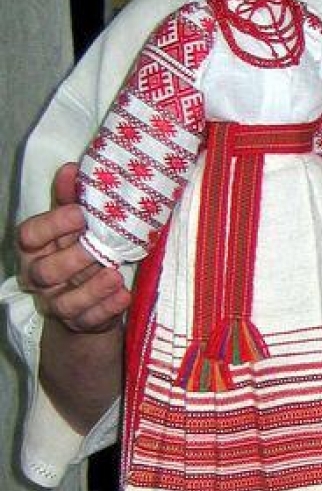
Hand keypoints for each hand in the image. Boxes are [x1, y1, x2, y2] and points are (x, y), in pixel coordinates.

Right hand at [16, 163, 129, 331]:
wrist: (90, 297)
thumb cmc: (82, 249)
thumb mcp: (77, 225)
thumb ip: (73, 199)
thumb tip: (72, 168)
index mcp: (36, 249)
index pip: (29, 236)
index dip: (53, 225)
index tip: (80, 213)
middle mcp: (40, 278)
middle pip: (44, 272)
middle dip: (73, 259)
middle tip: (100, 248)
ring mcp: (58, 303)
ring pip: (65, 303)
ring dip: (91, 288)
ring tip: (114, 274)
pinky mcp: (81, 322)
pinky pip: (89, 320)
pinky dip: (106, 309)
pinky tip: (123, 295)